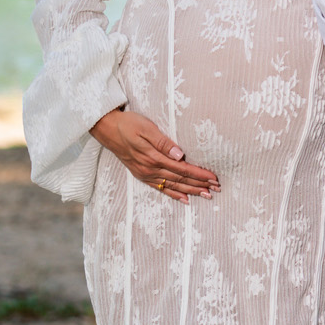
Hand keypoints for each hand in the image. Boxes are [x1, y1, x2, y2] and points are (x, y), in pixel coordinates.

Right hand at [89, 109, 219, 202]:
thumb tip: (181, 155)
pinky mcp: (142, 175)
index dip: (199, 174)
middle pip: (180, 180)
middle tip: (216, 189)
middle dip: (200, 185)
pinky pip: (161, 188)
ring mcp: (146, 174)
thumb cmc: (128, 124)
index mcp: (154, 157)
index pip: (182, 169)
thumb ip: (163, 142)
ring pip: (173, 186)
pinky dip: (174, 194)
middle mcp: (150, 169)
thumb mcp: (146, 128)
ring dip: (191, 191)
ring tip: (206, 195)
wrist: (107, 130)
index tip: (213, 177)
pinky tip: (185, 199)